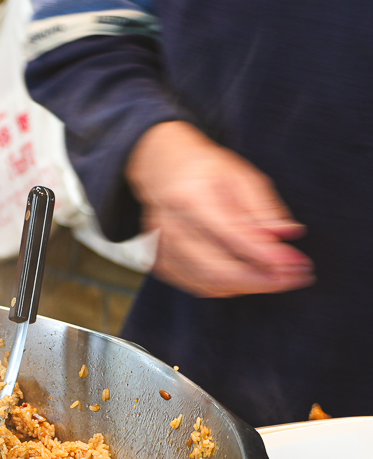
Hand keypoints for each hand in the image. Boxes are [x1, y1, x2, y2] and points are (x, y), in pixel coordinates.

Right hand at [126, 121, 313, 297]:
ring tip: (277, 277)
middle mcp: (171, 227)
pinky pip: (198, 287)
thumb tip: (289, 235)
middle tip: (294, 277)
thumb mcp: (242, 177)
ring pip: (209, 284)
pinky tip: (247, 278)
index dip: (267, 255)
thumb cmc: (206, 171)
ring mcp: (162, 248)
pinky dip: (227, 288)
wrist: (163, 170)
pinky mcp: (161, 262)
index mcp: (190, 198)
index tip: (297, 263)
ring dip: (248, 286)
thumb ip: (265, 208)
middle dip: (261, 280)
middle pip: (218, 269)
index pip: (232, 236)